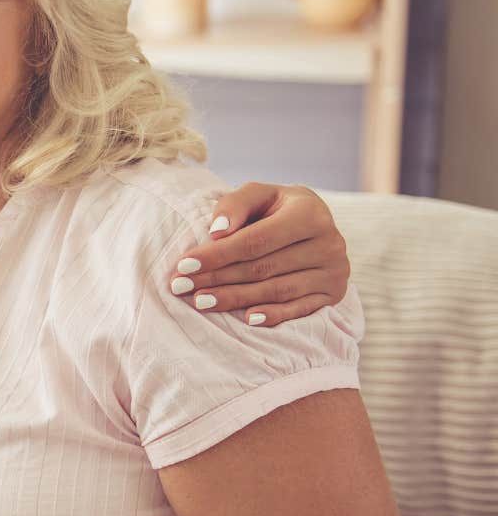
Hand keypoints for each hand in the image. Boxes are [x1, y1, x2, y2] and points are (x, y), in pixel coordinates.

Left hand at [170, 183, 348, 326]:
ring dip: (235, 298)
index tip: (183, 265)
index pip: (255, 240)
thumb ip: (235, 205)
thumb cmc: (276, 207)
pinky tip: (247, 320)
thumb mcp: (257, 195)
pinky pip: (300, 309)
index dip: (218, 254)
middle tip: (181, 287)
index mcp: (310, 213)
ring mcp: (334, 270)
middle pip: (262, 268)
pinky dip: (273, 316)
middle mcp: (329, 242)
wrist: (312, 224)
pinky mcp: (334, 293)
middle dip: (217, 278)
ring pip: (276, 290)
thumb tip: (216, 232)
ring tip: (200, 302)